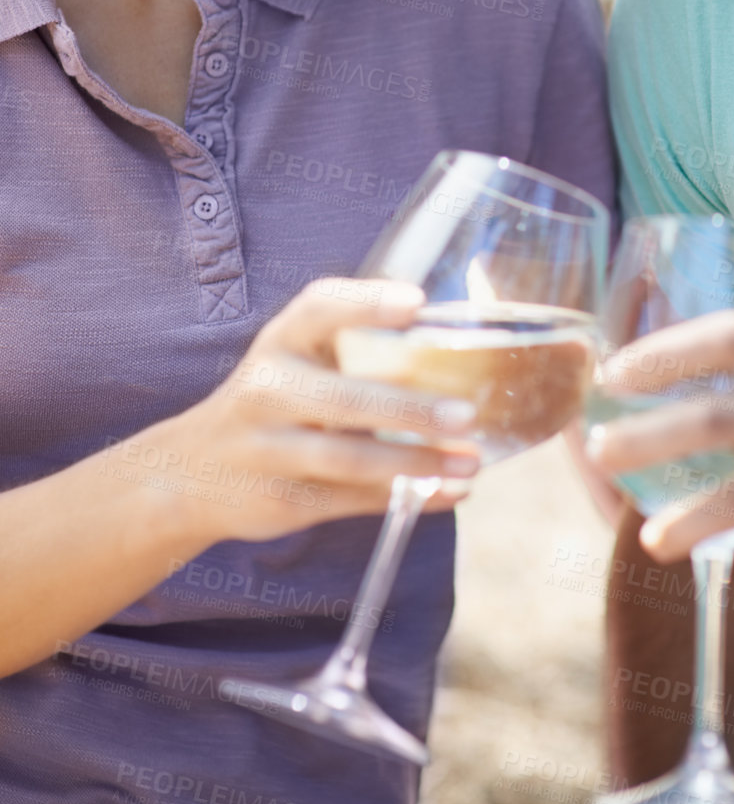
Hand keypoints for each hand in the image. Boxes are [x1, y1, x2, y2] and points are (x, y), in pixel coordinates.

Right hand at [116, 278, 480, 546]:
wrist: (192, 471)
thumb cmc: (276, 399)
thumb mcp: (295, 359)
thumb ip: (354, 348)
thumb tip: (457, 350)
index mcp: (280, 341)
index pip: (319, 309)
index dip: (367, 304)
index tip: (417, 302)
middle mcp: (268, 391)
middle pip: (344, 400)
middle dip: (409, 410)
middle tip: (466, 414)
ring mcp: (269, 451)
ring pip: (349, 460)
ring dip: (416, 463)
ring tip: (470, 465)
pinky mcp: (281, 501)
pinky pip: (352, 500)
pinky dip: (407, 497)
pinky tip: (449, 492)